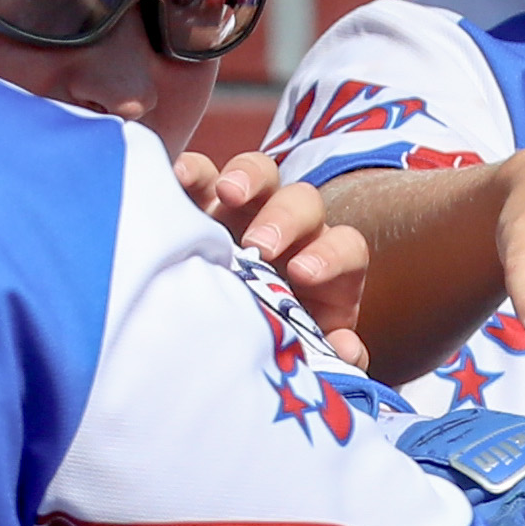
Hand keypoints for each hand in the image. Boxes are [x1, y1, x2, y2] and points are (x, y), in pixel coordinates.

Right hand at [174, 146, 370, 364]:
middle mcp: (289, 229)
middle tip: (261, 246)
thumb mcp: (297, 351)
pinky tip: (177, 177)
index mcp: (323, 265)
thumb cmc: (266, 338)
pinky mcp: (202, 200)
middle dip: (286, 220)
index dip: (330, 256)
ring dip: (247, 178)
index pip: (344, 247)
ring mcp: (245, 209)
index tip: (303, 275)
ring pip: (259, 174)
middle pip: (303, 204)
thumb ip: (328, 354)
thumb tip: (346, 351)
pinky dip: (192, 171)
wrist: (216, 334)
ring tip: (227, 193)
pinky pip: (202, 174)